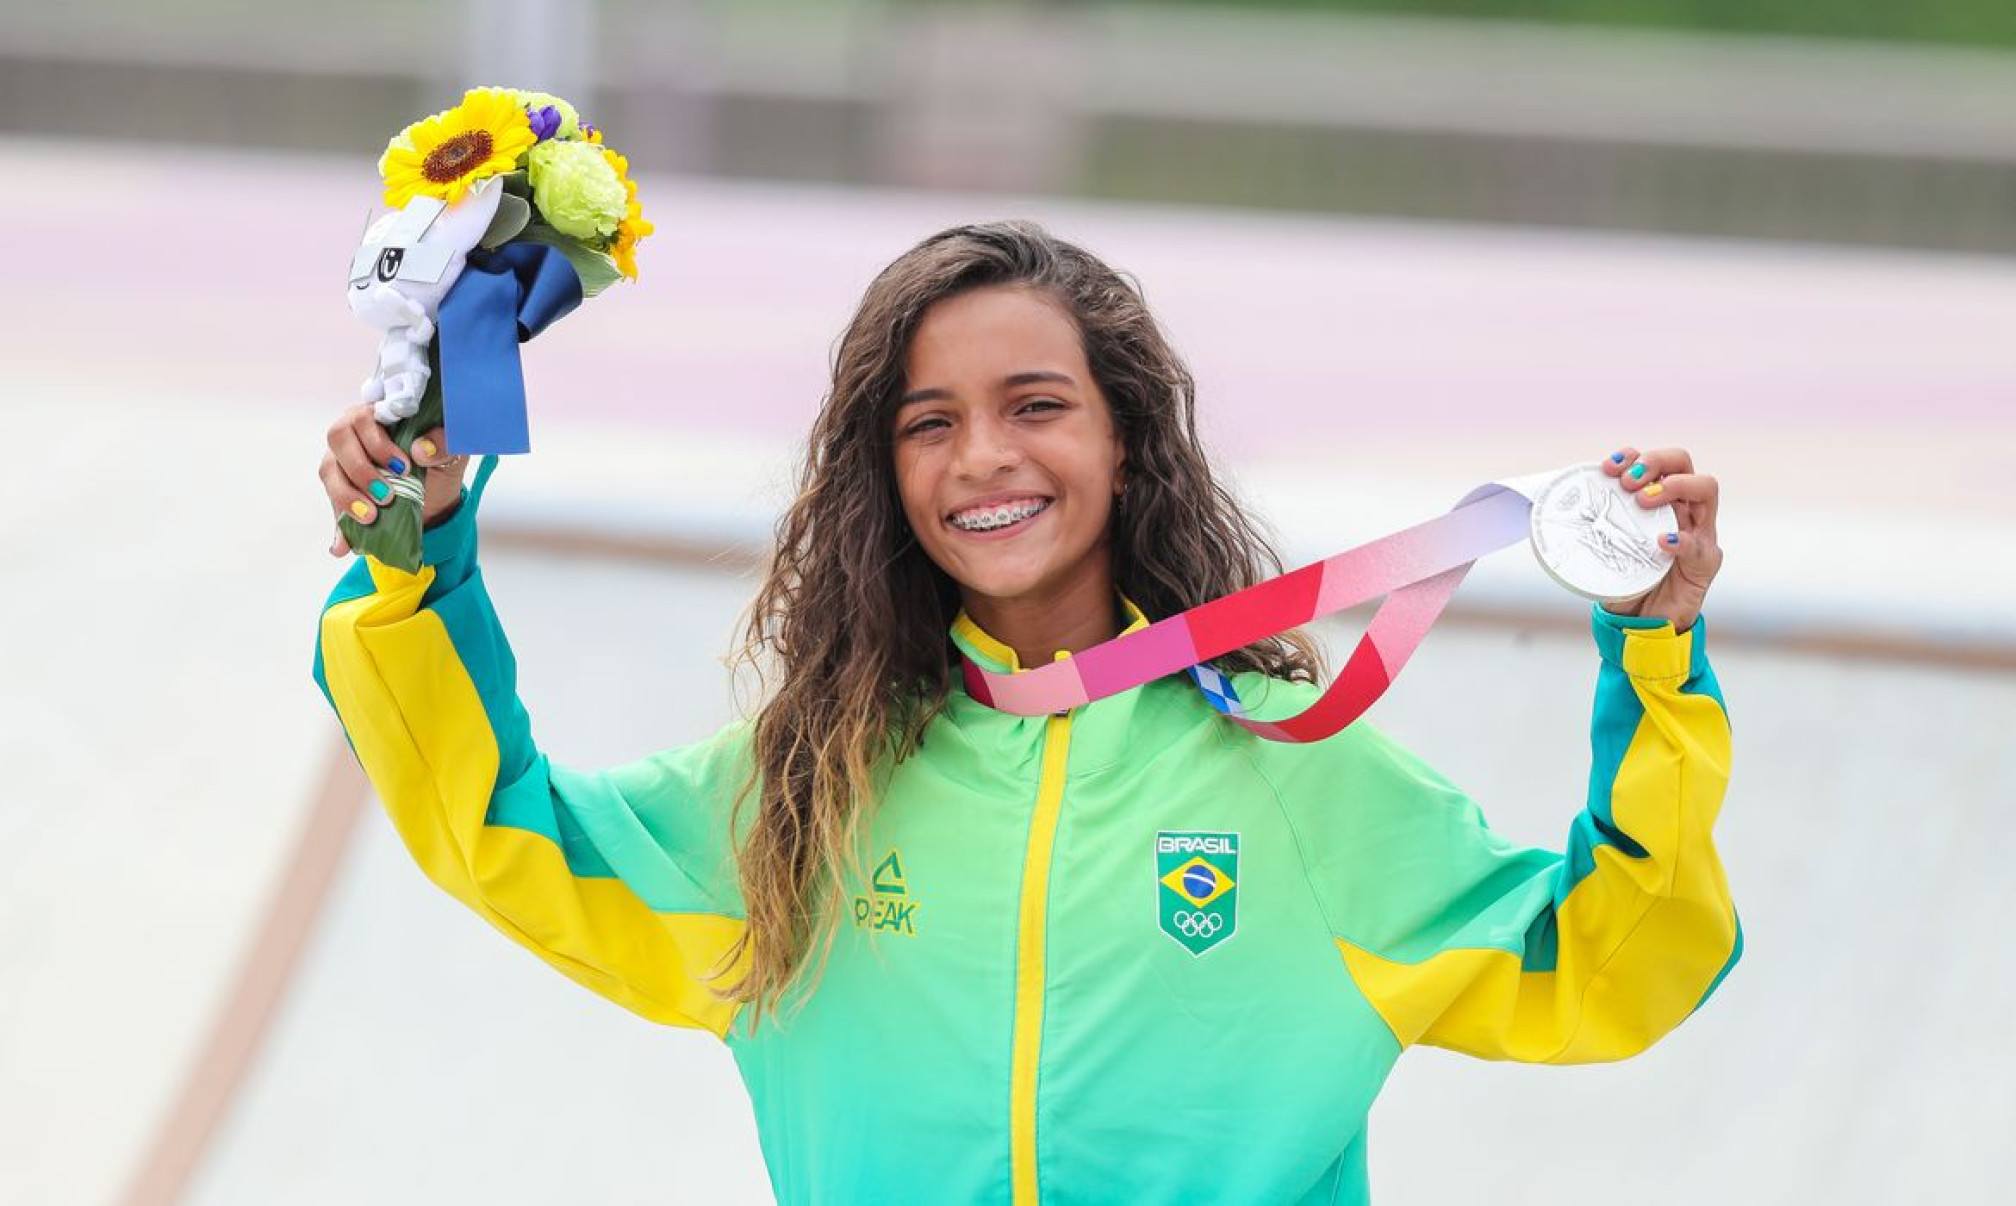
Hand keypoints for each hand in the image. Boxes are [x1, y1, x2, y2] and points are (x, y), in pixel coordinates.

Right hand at [321, 404, 468, 556]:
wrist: (435, 496)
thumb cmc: (438, 462)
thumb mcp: (451, 453)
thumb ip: (444, 444)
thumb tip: (421, 450)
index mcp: (378, 415)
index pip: (363, 417)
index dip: (378, 443)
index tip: (403, 468)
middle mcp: (353, 433)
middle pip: (338, 440)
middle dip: (361, 470)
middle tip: (387, 495)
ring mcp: (341, 460)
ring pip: (329, 471)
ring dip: (346, 496)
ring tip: (370, 517)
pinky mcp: (339, 490)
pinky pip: (331, 506)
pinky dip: (338, 528)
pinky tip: (342, 546)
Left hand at [1597, 446, 1721, 632]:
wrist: (1642, 623)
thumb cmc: (1623, 581)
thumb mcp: (1600, 550)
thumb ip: (1585, 529)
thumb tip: (1540, 508)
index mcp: (1657, 501)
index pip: (1654, 462)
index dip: (1632, 456)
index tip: (1608, 466)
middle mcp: (1681, 508)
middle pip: (1682, 462)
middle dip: (1655, 461)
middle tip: (1628, 481)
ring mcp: (1699, 531)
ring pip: (1705, 488)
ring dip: (1674, 486)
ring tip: (1643, 500)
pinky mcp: (1705, 562)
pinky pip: (1701, 545)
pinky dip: (1682, 540)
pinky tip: (1661, 543)